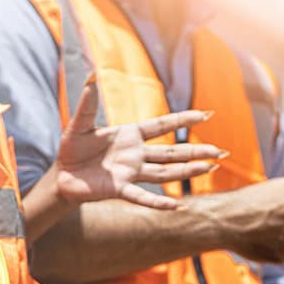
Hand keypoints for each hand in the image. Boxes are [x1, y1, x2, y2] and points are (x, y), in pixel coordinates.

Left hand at [56, 80, 225, 209]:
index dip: (183, 120)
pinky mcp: (119, 189)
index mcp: (130, 135)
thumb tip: (90, 77)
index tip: (206, 114)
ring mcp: (130, 173)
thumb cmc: (72, 148)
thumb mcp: (78, 124)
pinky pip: (141, 196)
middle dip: (196, 150)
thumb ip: (87, 105)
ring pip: (164, 172)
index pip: (162, 125)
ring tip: (210, 168)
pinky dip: (157, 202)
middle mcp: (136, 154)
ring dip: (187, 171)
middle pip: (172, 152)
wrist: (61, 174)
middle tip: (221, 151)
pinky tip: (176, 206)